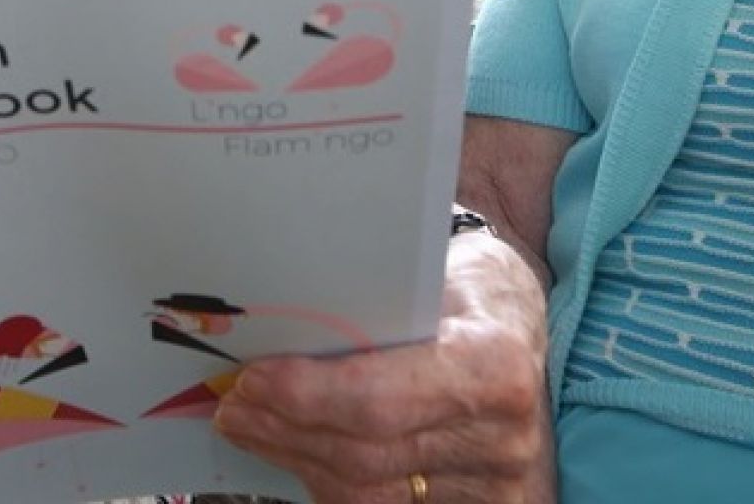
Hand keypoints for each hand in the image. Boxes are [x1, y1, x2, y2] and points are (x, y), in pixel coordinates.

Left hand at [213, 232, 553, 503]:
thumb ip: (373, 300)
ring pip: (367, 490)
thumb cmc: (467, 287)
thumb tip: (280, 312)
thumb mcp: (433, 271)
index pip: (381, 400)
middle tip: (232, 402)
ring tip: (247, 424)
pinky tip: (294, 450)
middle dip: (286, 428)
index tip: (253, 378)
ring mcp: (494, 486)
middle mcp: (502, 438)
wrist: (520, 322)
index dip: (307, 396)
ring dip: (295, 458)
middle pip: (366, 453)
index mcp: (493, 365)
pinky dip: (328, 478)